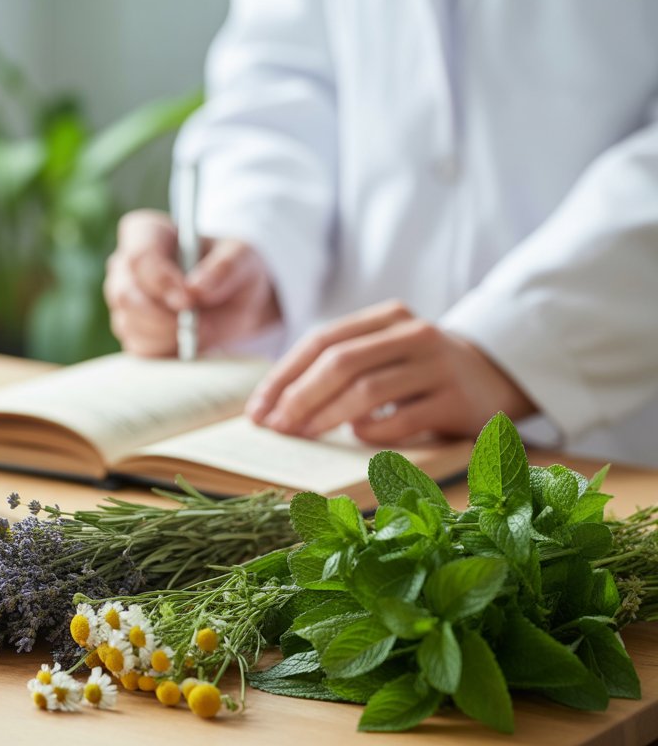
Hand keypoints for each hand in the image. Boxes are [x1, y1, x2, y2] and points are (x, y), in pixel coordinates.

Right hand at [103, 209, 279, 356]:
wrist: (233, 299)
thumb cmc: (232, 267)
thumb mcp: (242, 257)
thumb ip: (224, 267)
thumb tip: (197, 288)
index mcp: (147, 233)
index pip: (140, 256)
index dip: (161, 282)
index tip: (188, 301)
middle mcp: (125, 264)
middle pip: (125, 294)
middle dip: (162, 317)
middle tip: (195, 326)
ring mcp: (123, 298)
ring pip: (128, 324)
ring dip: (166, 335)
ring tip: (198, 331)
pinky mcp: (130, 329)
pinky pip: (137, 346)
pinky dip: (165, 349)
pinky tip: (186, 340)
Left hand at [247, 300, 535, 442]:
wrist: (495, 377)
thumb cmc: (418, 371)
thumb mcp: (382, 353)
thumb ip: (337, 366)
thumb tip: (273, 407)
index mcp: (386, 317)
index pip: (321, 341)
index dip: (284, 376)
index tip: (259, 410)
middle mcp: (414, 334)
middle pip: (341, 363)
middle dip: (300, 398)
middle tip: (276, 427)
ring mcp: (438, 366)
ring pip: (368, 391)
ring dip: (327, 416)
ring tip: (303, 435)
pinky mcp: (457, 401)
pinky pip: (402, 420)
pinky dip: (372, 431)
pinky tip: (357, 437)